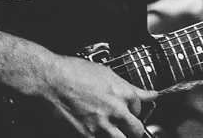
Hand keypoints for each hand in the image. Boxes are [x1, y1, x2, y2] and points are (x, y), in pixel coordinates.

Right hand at [38, 54, 157, 136]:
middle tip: (127, 126)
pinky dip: (101, 137)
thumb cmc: (73, 72)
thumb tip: (152, 93)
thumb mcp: (106, 73)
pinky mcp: (87, 135)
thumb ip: (129, 87)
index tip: (128, 109)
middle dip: (133, 128)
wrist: (50, 80)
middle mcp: (116, 110)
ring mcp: (102, 125)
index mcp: (123, 92)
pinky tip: (97, 132)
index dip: (134, 108)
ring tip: (113, 130)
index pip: (140, 107)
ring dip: (120, 135)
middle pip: (136, 129)